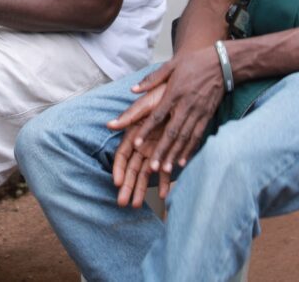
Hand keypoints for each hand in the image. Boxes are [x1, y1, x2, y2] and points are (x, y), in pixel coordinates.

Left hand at [108, 45, 225, 193]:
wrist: (222, 63)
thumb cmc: (194, 63)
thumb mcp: (171, 65)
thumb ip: (152, 79)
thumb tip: (133, 89)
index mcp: (174, 93)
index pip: (157, 115)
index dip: (146, 130)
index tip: (136, 143)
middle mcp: (185, 105)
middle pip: (171, 132)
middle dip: (161, 150)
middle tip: (152, 166)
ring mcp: (198, 112)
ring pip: (185, 138)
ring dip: (175, 154)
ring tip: (165, 169)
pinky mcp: (207, 116)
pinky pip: (198, 136)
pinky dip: (190, 150)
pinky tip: (183, 161)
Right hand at [111, 84, 172, 207]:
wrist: (187, 93)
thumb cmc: (164, 95)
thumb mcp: (148, 104)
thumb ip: (130, 115)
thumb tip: (110, 125)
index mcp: (135, 133)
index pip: (123, 155)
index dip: (119, 169)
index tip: (117, 183)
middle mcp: (144, 144)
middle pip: (133, 168)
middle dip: (128, 186)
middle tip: (123, 203)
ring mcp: (157, 149)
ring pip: (147, 173)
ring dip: (142, 188)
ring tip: (137, 205)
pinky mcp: (171, 152)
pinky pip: (167, 170)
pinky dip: (165, 182)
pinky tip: (165, 196)